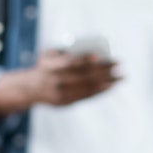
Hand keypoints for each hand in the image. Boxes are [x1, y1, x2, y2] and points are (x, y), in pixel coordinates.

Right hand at [0, 50, 119, 116]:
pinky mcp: (67, 102)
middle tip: (119, 63)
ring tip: (121, 77)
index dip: (85, 59)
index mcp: (50, 66)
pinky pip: (86, 96)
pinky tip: (111, 86)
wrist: (31, 88)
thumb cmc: (46, 66)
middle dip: (104, 70)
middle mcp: (55, 81)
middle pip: (83, 75)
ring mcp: (61, 94)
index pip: (70, 63)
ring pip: (87, 87)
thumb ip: (65, 50)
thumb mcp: (49, 54)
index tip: (100, 55)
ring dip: (107, 82)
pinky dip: (100, 91)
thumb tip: (91, 49)